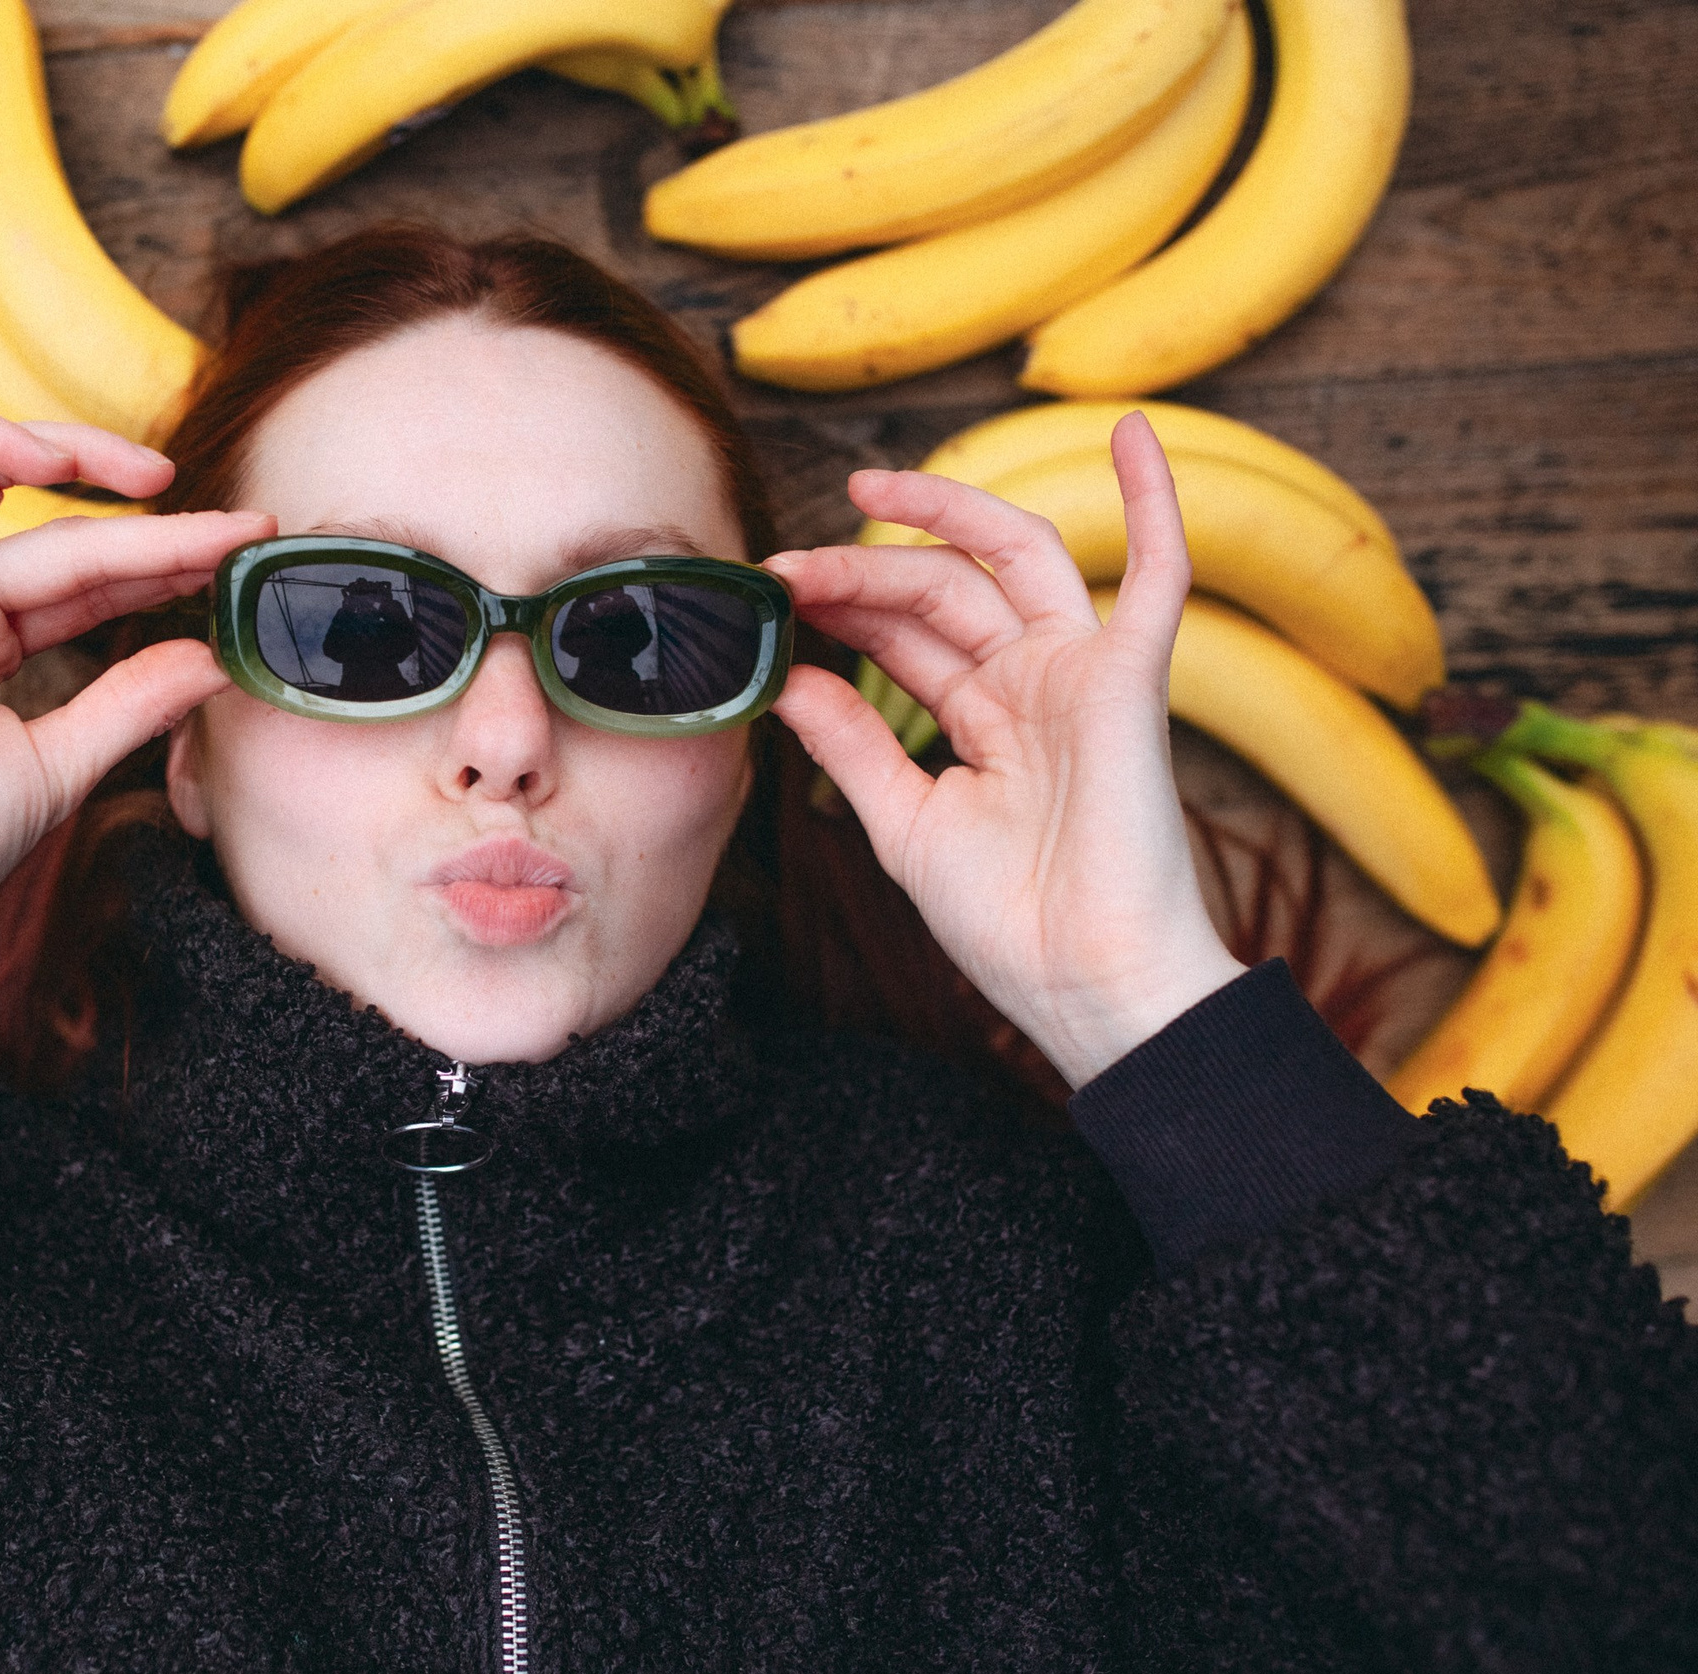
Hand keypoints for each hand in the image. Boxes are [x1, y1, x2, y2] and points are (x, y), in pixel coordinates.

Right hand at [0, 415, 273, 1055]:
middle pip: (61, 538)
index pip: (86, 584)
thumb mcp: (61, 764)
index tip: (243, 559)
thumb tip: (212, 658)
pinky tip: (59, 460)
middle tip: (243, 531)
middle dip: (156, 531)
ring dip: (74, 456)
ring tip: (162, 478)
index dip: (163, 564)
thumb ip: (132, 702)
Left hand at [766, 413, 1243, 1088]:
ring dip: (942, 514)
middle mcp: (1034, 685)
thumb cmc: (1010, 925)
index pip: (907, 632)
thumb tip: (788, 677)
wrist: (1082, 986)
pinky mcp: (1132, 682)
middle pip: (942, 588)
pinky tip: (1133, 433)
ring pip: (1010, 561)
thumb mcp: (904, 823)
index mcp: (986, 720)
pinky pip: (1159, 576)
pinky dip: (1155, 500)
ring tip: (867, 487)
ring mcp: (1084, 676)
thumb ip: (852, 742)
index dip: (841, 603)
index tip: (769, 592)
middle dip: (860, 569)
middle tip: (785, 566)